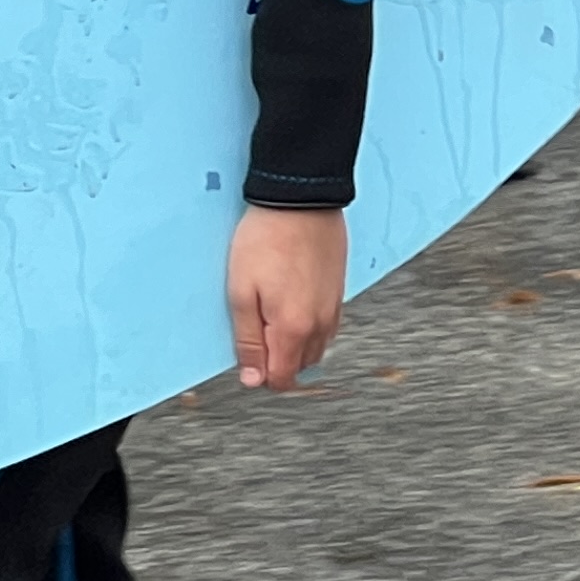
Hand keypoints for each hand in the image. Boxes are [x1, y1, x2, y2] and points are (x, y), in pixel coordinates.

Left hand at [228, 206, 348, 389]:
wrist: (301, 202)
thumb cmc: (266, 241)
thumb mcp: (241, 293)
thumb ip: (247, 340)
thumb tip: (253, 378)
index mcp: (294, 329)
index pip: (282, 378)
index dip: (260, 376)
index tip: (246, 357)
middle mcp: (321, 324)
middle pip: (301, 366)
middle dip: (278, 361)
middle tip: (255, 332)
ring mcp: (333, 308)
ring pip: (317, 348)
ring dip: (295, 345)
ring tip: (272, 316)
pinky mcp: (339, 291)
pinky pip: (326, 326)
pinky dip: (310, 327)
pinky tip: (292, 304)